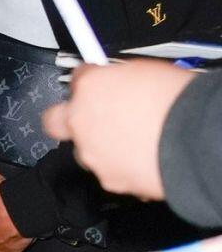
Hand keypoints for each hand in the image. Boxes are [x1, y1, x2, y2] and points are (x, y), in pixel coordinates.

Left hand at [43, 60, 192, 200]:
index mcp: (90, 86)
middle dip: (68, 118)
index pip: (77, 79)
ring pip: (84, 151)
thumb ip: (121, 80)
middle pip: (55, 120)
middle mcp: (81, 120)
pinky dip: (123, 168)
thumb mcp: (147, 72)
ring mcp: (92, 152)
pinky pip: (110, 172)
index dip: (90, 84)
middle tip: (91, 118)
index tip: (98, 87)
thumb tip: (121, 82)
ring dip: (101, 147)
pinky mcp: (109, 179)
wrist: (196, 140)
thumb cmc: (180, 102)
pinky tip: (145, 160)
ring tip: (133, 144)